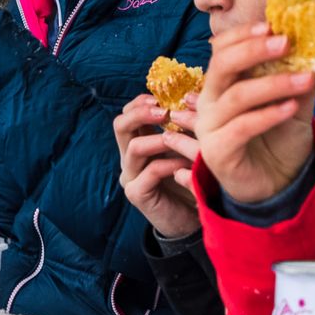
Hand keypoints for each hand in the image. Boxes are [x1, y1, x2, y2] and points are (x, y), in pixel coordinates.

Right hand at [113, 92, 199, 239]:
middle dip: (142, 113)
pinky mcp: (137, 194)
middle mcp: (129, 157)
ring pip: (134, 147)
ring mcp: (130, 176)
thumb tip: (194, 96)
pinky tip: (188, 164)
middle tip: (165, 112)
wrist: (191, 219)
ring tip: (181, 138)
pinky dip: (170, 164)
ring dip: (160, 139)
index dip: (142, 102)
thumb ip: (185, 127)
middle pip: (120, 125)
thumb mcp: (189, 147)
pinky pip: (150, 172)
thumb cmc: (192, 178)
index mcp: (138, 141)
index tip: (164, 98)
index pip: (128, 113)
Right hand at [193, 23, 314, 207]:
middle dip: (253, 50)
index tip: (273, 24)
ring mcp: (210, 127)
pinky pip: (241, 127)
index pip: (221, 49)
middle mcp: (210, 102)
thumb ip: (299, 80)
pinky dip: (268, 115)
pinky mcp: (217, 151)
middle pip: (222, 66)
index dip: (243, 35)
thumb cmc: (279, 142)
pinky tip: (290, 108)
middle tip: (286, 42)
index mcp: (223, 85)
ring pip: (236, 96)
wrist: (277, 186)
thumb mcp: (295, 105)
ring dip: (273, 84)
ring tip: (305, 78)